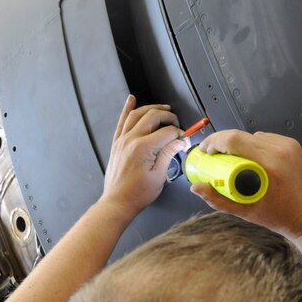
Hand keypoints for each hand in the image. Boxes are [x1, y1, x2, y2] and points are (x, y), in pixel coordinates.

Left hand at [100, 95, 187, 219]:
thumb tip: (179, 141)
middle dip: (168, 117)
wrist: (118, 202)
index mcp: (143, 148)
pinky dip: (127, 109)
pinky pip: (122, 121)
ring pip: (137, 114)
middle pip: (153, 117)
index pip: (167, 132)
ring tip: (163, 108)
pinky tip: (131, 100)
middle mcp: (130, 140)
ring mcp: (122, 140)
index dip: (179, 134)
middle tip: (177, 123)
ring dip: (151, 108)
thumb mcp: (159, 175)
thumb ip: (168, 154)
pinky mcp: (117, 143)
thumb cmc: (136, 194)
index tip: (184, 140)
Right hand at [191, 130, 301, 238]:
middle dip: (222, 142)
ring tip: (231, 159)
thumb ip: (218, 200)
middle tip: (212, 155)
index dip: (215, 142)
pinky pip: (267, 138)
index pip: (235, 140)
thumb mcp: (246, 212)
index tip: (206, 152)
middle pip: (242, 135)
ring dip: (239, 144)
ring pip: (254, 135)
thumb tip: (196, 188)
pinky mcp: (294, 146)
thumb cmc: (281, 217)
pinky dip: (254, 145)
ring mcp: (289, 146)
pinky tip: (250, 158)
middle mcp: (281, 150)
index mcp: (270, 164)